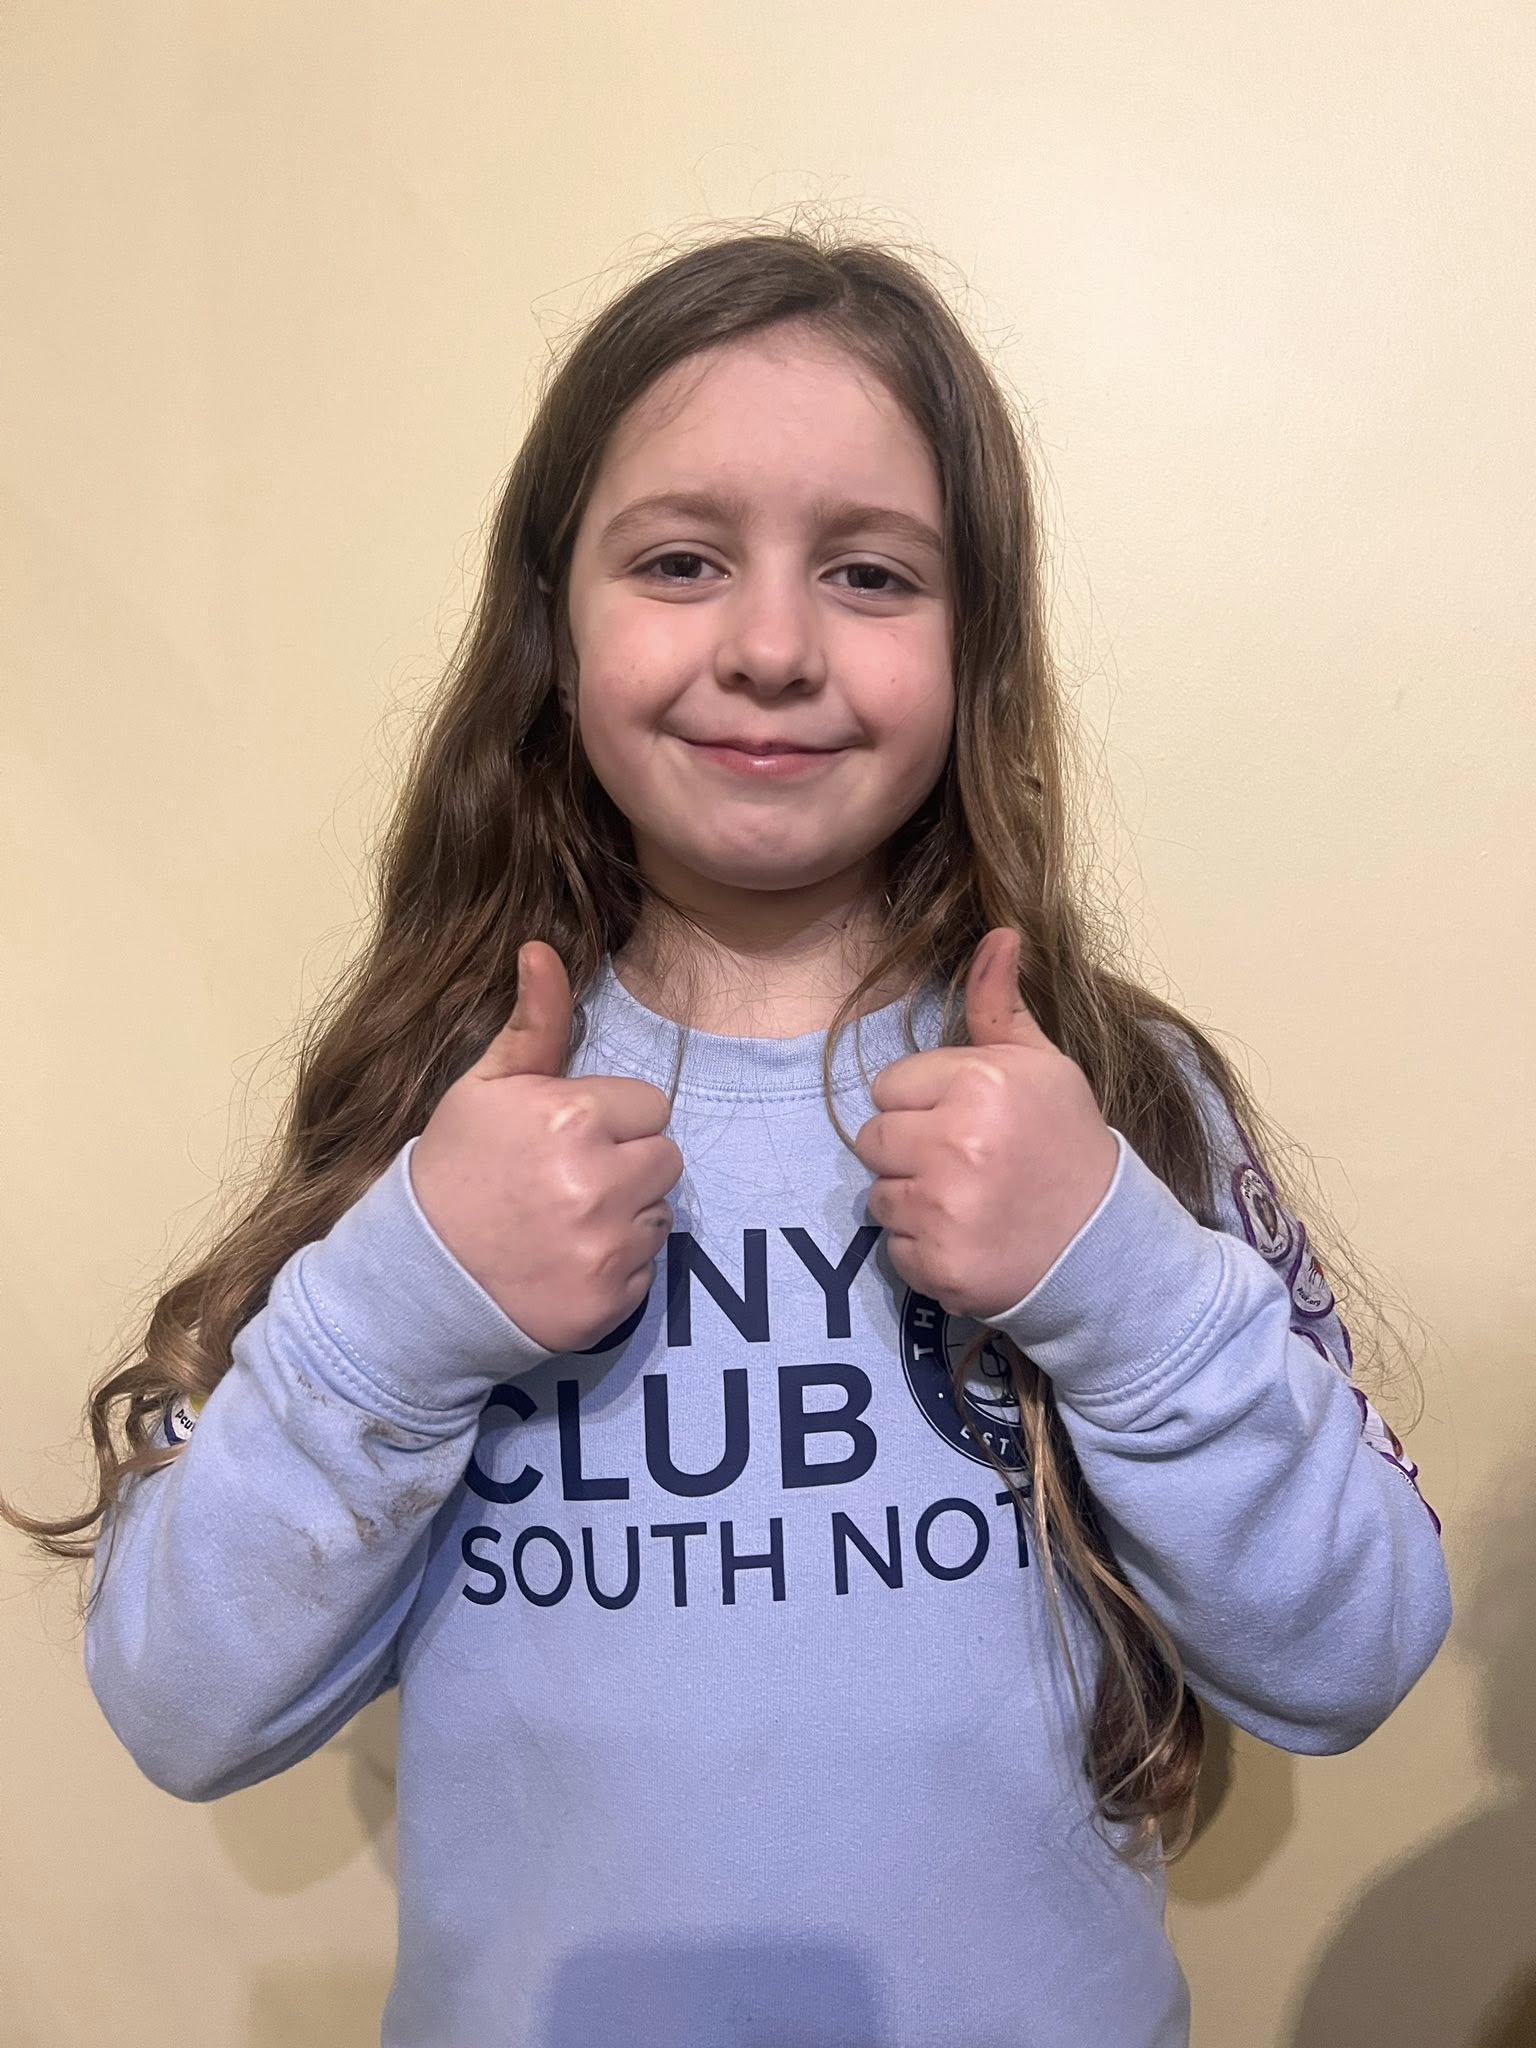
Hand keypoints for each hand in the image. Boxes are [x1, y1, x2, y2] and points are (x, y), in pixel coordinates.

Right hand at [409, 942, 683, 1354]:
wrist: (414, 1280)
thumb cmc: (453, 1171)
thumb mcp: (484, 1088)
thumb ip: (533, 1024)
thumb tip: (541, 948)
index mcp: (572, 1118)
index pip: (649, 1106)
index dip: (610, 1121)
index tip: (566, 1139)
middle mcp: (598, 1182)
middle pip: (666, 1158)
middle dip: (627, 1165)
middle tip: (568, 1182)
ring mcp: (606, 1248)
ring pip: (660, 1214)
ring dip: (626, 1217)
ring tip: (564, 1223)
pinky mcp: (610, 1302)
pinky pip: (645, 1270)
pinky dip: (614, 1268)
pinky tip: (565, 1264)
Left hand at [852, 927, 1119, 1321]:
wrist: (1106, 1244)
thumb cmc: (1067, 1144)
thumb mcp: (1042, 1067)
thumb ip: (1000, 1007)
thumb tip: (998, 932)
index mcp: (979, 1084)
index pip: (888, 1087)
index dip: (921, 1105)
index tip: (963, 1121)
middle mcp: (955, 1144)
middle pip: (872, 1141)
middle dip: (907, 1152)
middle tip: (960, 1164)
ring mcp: (944, 1209)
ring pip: (879, 1197)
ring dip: (912, 1202)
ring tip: (966, 1202)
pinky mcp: (939, 1264)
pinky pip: (896, 1249)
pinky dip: (925, 1249)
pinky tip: (968, 1239)